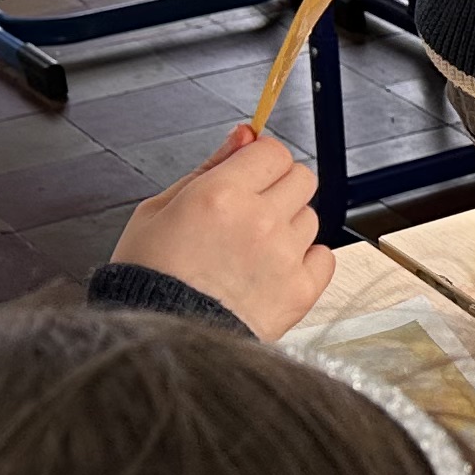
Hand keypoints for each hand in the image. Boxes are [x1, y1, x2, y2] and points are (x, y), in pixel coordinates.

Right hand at [110, 124, 328, 337]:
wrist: (160, 339)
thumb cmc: (149, 277)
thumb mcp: (158, 210)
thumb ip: (209, 167)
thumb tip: (244, 135)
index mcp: (221, 194)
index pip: (273, 151)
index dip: (261, 160)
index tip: (251, 174)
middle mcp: (259, 220)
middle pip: (301, 178)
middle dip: (278, 188)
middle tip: (250, 212)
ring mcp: (284, 256)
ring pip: (311, 217)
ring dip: (288, 227)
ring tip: (252, 251)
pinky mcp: (300, 291)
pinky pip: (325, 257)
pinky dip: (306, 261)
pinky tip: (273, 271)